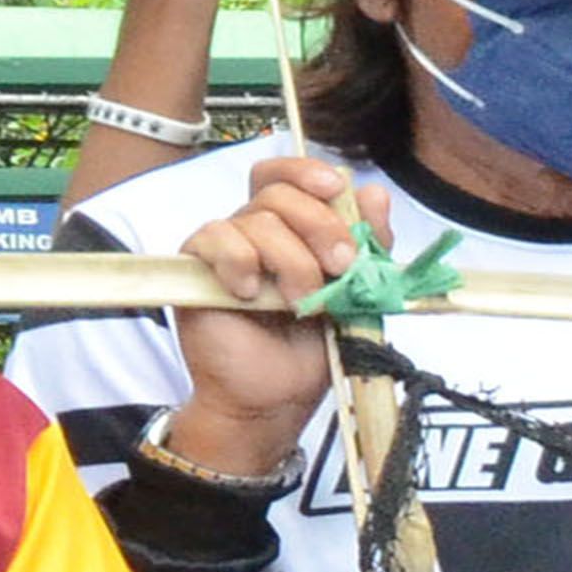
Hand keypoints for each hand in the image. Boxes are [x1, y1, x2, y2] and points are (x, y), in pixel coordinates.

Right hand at [169, 150, 377, 464]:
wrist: (276, 400)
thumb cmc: (311, 349)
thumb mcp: (356, 293)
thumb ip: (369, 246)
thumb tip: (375, 193)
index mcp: (292, 227)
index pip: (288, 175)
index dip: (307, 171)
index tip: (335, 188)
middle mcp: (256, 229)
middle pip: (278, 192)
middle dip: (319, 225)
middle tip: (340, 266)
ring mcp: (225, 247)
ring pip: (255, 219)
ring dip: (289, 259)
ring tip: (299, 303)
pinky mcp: (196, 269)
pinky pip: (213, 237)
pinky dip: (238, 260)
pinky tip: (250, 292)